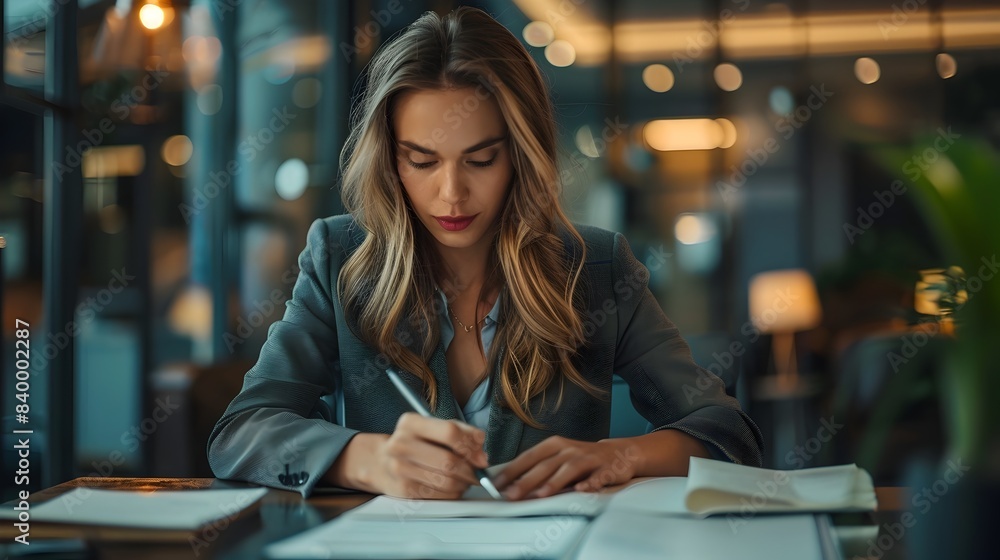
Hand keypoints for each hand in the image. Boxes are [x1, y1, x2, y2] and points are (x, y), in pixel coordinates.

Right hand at [369, 413, 489, 498]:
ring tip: (465, 479)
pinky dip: (452, 494)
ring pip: (446, 481)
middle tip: (477, 472)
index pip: (449, 432)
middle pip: (448, 461)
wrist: (380, 462)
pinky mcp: (403, 490)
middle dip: (470, 470)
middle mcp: (401, 444)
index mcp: (411, 423)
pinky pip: (438, 495)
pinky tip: (452, 488)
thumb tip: (481, 450)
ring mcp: (399, 468)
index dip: (470, 446)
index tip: (481, 457)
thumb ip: (461, 432)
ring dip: (463, 483)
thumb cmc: (415, 443)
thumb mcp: (433, 428)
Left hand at [492, 436, 639, 499]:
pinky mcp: (605, 468)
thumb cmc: (581, 458)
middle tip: (511, 494)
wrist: (618, 452)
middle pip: (545, 464)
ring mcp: (588, 458)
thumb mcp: (558, 457)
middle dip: (527, 480)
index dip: (512, 470)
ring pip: (569, 469)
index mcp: (554, 445)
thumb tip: (510, 482)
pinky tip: (581, 489)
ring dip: (555, 481)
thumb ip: (538, 468)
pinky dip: (589, 483)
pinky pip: (597, 476)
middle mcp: (569, 449)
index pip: (528, 457)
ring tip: (541, 494)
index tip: (496, 484)